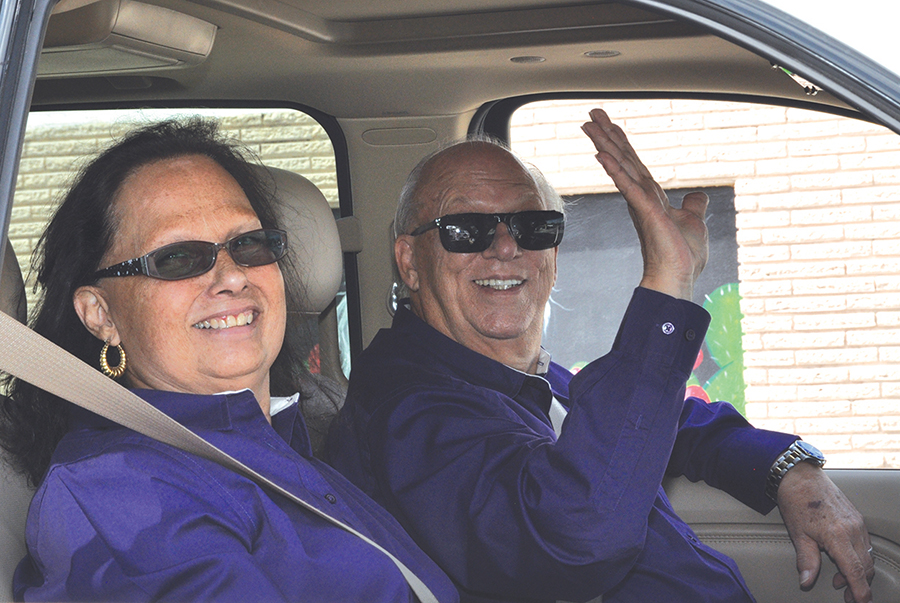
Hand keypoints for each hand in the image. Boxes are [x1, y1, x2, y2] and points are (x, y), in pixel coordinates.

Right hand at [581, 108, 708, 299]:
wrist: (678, 278)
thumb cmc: (683, 256)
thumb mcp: (693, 222)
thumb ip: (693, 206)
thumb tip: (698, 197)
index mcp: (650, 196)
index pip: (634, 162)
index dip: (621, 142)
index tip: (608, 124)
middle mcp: (641, 196)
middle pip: (623, 158)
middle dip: (607, 135)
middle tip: (591, 115)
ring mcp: (641, 203)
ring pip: (621, 167)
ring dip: (605, 145)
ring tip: (589, 126)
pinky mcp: (646, 212)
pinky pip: (628, 186)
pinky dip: (615, 170)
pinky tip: (602, 155)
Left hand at [777, 462, 874, 602]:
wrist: (800, 477)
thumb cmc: (796, 503)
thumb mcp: (798, 535)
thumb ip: (806, 561)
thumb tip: (806, 582)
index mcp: (838, 536)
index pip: (856, 571)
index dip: (860, 591)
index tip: (860, 602)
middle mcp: (853, 529)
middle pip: (866, 566)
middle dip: (859, 584)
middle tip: (847, 595)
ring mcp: (857, 522)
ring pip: (867, 555)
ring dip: (858, 570)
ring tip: (839, 578)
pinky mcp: (857, 517)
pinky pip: (864, 543)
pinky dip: (858, 555)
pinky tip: (842, 558)